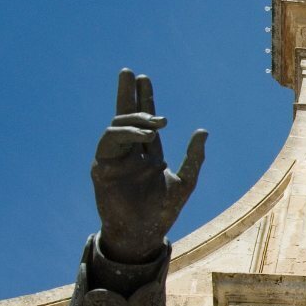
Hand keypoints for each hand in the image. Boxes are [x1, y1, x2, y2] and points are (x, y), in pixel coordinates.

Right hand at [92, 69, 207, 263]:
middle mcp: (130, 153)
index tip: (144, 79)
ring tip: (158, 123)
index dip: (145, 100)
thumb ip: (194, 157)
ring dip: (135, 119)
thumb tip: (203, 131)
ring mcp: (115, 159)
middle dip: (127, 94)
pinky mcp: (103, 168)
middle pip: (125, 116)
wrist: (145, 232)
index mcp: (148, 154)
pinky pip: (108, 143)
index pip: (145, 121)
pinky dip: (126, 134)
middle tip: (129, 73)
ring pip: (117, 127)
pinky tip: (145, 135)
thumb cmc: (164, 211)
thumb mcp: (186, 180)